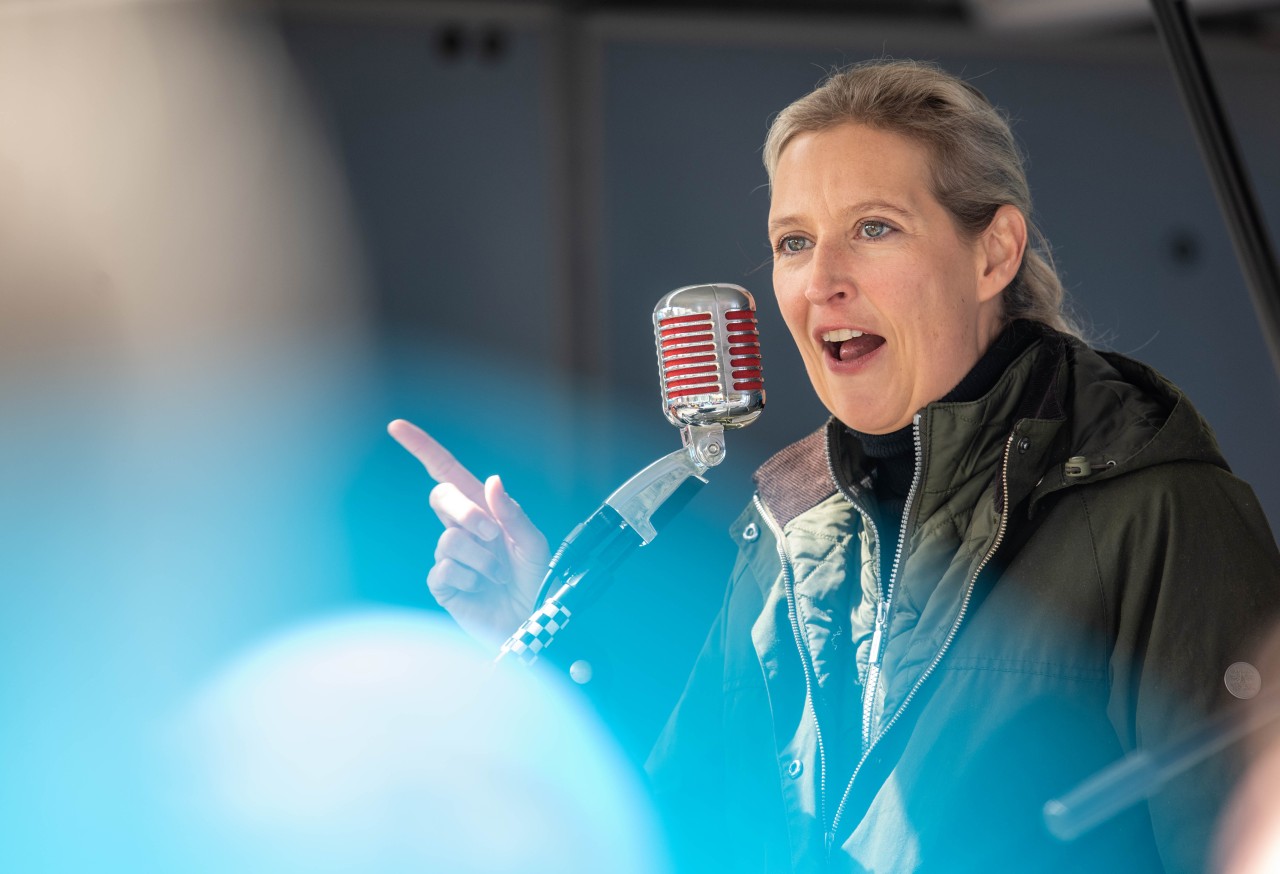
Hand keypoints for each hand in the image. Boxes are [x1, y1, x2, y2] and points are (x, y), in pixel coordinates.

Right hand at [388, 419, 549, 646]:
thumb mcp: (533, 542)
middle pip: (441, 497)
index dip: (422, 448)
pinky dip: (470, 577)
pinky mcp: (443, 583)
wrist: (531, 622)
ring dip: (482, 557)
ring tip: (498, 575)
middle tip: (494, 535)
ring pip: (449, 538)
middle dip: (467, 512)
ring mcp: (449, 556)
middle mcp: (462, 529)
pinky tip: (482, 588)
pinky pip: (444, 569)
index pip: (446, 473)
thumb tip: (492, 481)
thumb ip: (513, 513)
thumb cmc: (534, 581)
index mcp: (483, 511)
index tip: (396, 426)